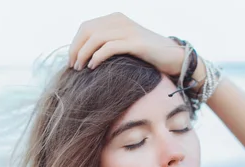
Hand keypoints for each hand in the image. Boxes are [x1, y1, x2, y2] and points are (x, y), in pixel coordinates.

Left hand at [67, 12, 185, 75]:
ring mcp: (128, 30)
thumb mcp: (125, 44)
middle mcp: (120, 20)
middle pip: (87, 31)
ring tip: (80, 68)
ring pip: (95, 38)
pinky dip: (97, 57)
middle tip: (73, 66)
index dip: (75, 43)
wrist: (174, 57)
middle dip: (76, 49)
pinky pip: (109, 47)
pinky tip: (93, 67)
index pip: (86, 27)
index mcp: (115, 19)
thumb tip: (85, 56)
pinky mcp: (135, 43)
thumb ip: (108, 44)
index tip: (71, 60)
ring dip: (83, 54)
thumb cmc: (147, 56)